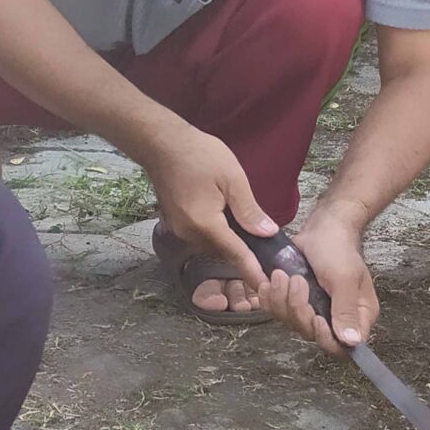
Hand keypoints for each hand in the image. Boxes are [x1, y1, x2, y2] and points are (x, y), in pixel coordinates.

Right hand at [146, 124, 271, 288]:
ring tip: (247, 226)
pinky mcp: (174, 222)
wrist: (162, 143)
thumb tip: (267, 233)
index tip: (264, 286)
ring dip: (229, 239)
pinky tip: (225, 215)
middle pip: (223, 250)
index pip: (235, 253)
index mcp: (205, 224)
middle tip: (266, 246)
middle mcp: (188, 233)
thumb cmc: (200, 155)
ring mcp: (178, 229)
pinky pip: (201, 234)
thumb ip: (249, 210)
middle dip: (242, 250)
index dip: (252, 270)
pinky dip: (216, 231)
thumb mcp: (233, 179)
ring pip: (212, 243)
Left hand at [269, 209, 377, 352]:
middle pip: (312, 335)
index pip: (344, 347)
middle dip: (299, 310)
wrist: (323, 228)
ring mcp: (314, 311)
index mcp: (357, 316)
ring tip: (283, 275)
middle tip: (297, 282)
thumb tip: (352, 341)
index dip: (327, 339)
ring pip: (291, 323)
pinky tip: (269, 282)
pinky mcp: (294, 302)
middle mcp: (336, 318)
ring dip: (282, 299)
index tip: (316, 318)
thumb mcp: (344, 278)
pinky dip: (270, 297)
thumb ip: (346, 310)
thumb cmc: (338, 249)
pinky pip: (277, 312)